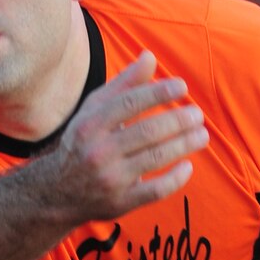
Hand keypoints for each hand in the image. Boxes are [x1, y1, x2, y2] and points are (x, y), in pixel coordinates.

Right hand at [53, 51, 209, 218]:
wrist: (57, 191)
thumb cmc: (83, 142)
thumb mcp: (94, 111)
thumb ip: (123, 84)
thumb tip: (150, 57)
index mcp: (91, 124)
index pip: (130, 103)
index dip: (159, 93)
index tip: (182, 87)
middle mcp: (98, 151)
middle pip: (148, 132)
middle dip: (178, 121)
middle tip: (197, 115)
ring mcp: (110, 179)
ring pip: (156, 158)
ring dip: (184, 145)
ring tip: (202, 135)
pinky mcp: (120, 202)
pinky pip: (155, 190)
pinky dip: (176, 178)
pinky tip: (188, 166)